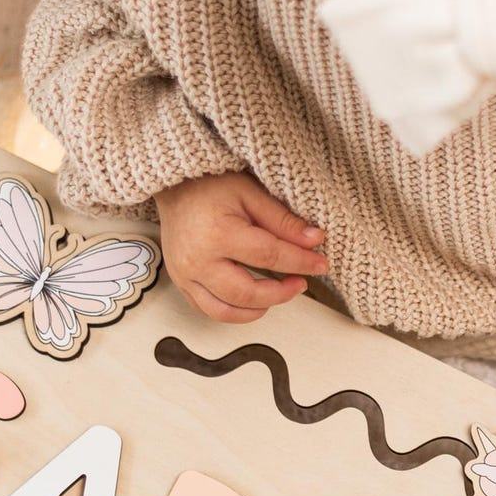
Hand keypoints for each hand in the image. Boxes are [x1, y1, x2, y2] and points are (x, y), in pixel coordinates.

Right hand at [154, 172, 327, 323]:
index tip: (321, 264)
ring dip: (258, 309)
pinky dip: (234, 311)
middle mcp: (197, 260)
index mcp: (218, 233)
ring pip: (225, 311)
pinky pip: (208, 309)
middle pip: (247, 293)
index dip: (300, 262)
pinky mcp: (180, 283)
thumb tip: (315, 241)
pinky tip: (254, 300)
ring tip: (279, 293)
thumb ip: (283, 221)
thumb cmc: (212, 184)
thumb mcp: (252, 194)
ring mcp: (185, 275)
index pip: (269, 256)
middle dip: (280, 294)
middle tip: (301, 283)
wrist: (174, 186)